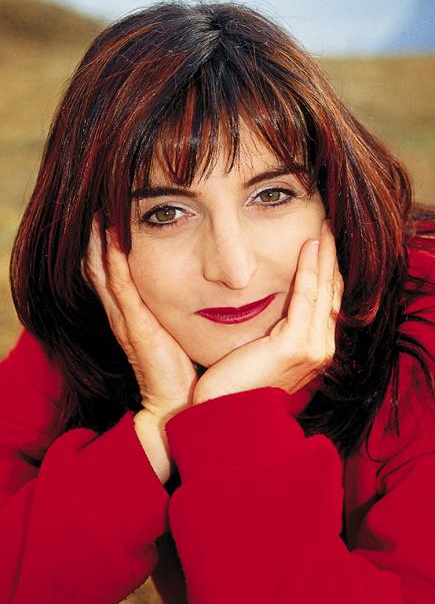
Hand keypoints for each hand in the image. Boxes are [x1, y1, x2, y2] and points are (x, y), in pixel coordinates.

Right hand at [82, 216, 198, 422]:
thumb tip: (194, 288)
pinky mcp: (135, 327)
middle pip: (100, 268)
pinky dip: (115, 262)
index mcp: (130, 313)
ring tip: (103, 214)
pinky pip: (121, 288)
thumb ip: (172, 311)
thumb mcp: (173, 331)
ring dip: (102, 243)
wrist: (177, 402)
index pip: (111, 273)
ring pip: (104, 273)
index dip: (107, 245)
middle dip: (99, 237)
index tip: (112, 216)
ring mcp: (126, 319)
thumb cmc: (179, 368)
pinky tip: (117, 240)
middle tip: (102, 205)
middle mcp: (122, 313)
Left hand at [193, 219, 343, 403]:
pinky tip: (309, 246)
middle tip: (327, 228)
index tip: (321, 246)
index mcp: (312, 351)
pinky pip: (306, 296)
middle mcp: (320, 350)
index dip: (325, 272)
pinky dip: (309, 268)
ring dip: (324, 256)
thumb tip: (269, 307)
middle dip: (330, 258)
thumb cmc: (235, 386)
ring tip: (323, 228)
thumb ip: (273, 330)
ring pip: (324, 290)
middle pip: (331, 293)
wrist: (225, 416)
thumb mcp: (260, 351)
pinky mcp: (297, 346)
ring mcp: (313, 349)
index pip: (325, 303)